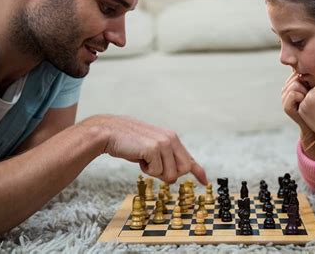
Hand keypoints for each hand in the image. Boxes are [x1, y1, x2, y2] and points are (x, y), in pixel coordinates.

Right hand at [80, 115, 207, 184]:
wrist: (109, 132)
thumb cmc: (128, 142)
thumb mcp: (150, 148)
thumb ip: (165, 158)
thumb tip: (173, 177)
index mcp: (172, 138)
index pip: (189, 158)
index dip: (198, 171)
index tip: (205, 182)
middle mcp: (171, 138)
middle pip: (182, 171)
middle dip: (168, 175)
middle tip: (152, 166)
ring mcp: (164, 143)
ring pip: (170, 175)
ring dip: (154, 172)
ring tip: (143, 159)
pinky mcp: (154, 148)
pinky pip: (156, 172)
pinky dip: (146, 170)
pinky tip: (138, 157)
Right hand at [281, 71, 313, 134]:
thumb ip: (313, 77)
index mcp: (291, 83)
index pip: (297, 71)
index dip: (308, 77)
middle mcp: (286, 89)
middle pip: (296, 76)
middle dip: (307, 83)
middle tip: (313, 93)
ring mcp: (285, 98)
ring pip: (295, 84)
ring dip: (305, 90)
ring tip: (310, 98)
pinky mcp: (286, 106)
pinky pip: (293, 93)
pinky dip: (301, 96)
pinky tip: (305, 101)